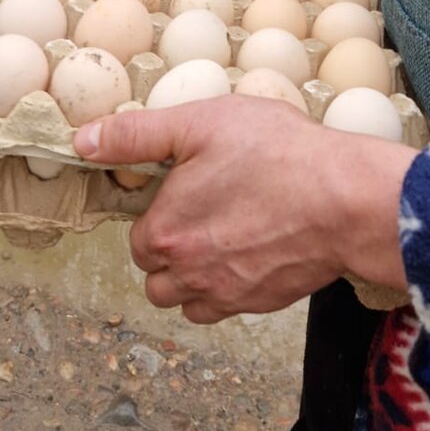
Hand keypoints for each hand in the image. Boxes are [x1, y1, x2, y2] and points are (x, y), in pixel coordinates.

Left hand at [74, 97, 412, 323]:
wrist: (347, 198)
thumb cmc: (275, 152)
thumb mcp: (199, 123)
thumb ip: (135, 135)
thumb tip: (82, 141)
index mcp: (163, 232)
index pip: (138, 237)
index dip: (159, 210)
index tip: (186, 189)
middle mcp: (186, 275)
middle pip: (156, 274)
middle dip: (170, 247)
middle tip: (206, 208)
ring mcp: (226, 295)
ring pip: (186, 300)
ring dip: (192, 276)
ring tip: (224, 234)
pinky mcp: (262, 304)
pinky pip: (225, 308)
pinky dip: (227, 288)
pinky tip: (249, 252)